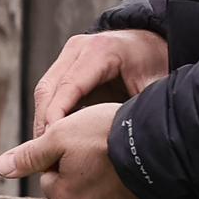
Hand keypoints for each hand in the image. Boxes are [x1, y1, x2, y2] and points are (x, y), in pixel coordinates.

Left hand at [0, 102, 154, 198]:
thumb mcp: (59, 136)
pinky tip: (134, 168)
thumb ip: (29, 155)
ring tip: (119, 156)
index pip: (50, 172)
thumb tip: (0, 168)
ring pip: (100, 192)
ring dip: (106, 177)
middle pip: (74, 185)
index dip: (62, 152)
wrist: (160, 145)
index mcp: (62, 197)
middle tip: (102, 146)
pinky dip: (127, 185)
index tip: (81, 140)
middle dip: (83, 167)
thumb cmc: (105, 135)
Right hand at [32, 29, 168, 135]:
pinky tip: (53, 136)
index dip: (57, 115)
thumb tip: (132, 142)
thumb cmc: (156, 65)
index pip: (69, 86)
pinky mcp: (66, 63)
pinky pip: (51, 90)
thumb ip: (141, 110)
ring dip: (42, 119)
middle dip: (43, 121)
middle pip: (48, 87)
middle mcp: (78, 48)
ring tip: (46, 148)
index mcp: (100, 51)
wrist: (152, 46)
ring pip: (45, 89)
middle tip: (45, 152)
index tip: (52, 142)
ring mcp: (69, 54)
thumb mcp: (154, 88)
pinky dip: (49, 113)